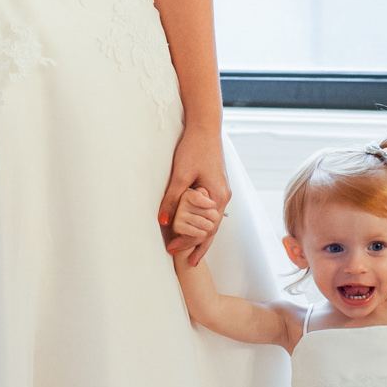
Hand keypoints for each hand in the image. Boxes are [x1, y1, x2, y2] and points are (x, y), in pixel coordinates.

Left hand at [158, 128, 230, 264]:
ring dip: (201, 236)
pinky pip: (211, 211)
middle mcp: (223, 197)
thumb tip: (163, 221)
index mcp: (217, 197)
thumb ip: (172, 199)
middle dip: (196, 244)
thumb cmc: (194, 149)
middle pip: (211, 229)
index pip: (205, 230)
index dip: (188, 242)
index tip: (172, 250)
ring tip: (190, 251)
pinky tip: (196, 227)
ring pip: (212, 222)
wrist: (205, 128)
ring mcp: (221, 192)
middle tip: (180, 257)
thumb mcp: (180, 175)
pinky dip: (204, 222)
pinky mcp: (216, 185)